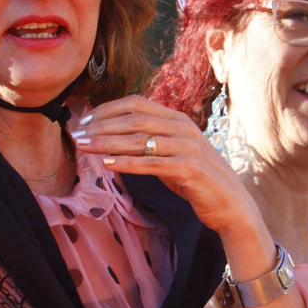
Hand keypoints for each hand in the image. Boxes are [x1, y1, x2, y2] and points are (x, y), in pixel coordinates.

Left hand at [70, 96, 274, 281]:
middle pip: (134, 118)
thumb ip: (151, 141)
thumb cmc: (198, 180)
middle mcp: (183, 128)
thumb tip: (115, 137)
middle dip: (101, 125)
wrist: (231, 204)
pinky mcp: (189, 169)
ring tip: (83, 146)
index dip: (107, 109)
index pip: (137, 103)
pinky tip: (106, 165)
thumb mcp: (174, 153)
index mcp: (177, 119)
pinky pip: (151, 163)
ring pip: (139, 138)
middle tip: (77, 133)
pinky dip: (126, 163)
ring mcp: (188, 147)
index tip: (85, 120)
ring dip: (106, 142)